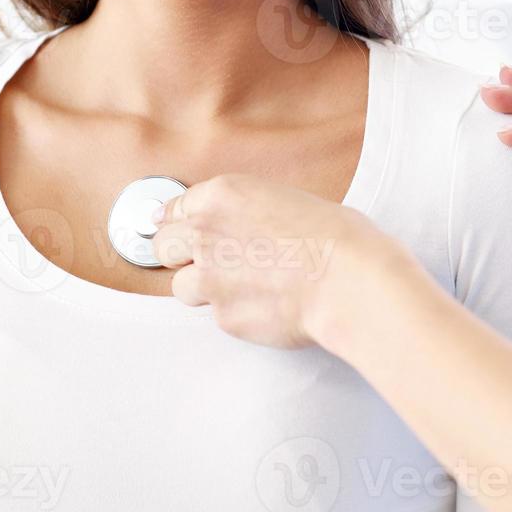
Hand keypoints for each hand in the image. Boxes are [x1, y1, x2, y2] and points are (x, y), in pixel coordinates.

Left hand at [152, 173, 417, 349]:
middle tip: (205, 262)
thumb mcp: (286, 200)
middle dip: (179, 255)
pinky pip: (218, 316)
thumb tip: (239, 226)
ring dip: (204, 289)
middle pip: (163, 246)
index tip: (179, 231)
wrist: (349, 280)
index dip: (179, 222)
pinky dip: (237, 314)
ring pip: (181, 287)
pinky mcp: (224, 317)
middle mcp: (206, 234)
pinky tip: (267, 306)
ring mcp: (210, 279)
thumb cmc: (336, 237)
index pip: (174, 208)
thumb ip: (247, 212)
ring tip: (242, 288)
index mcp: (222, 195)